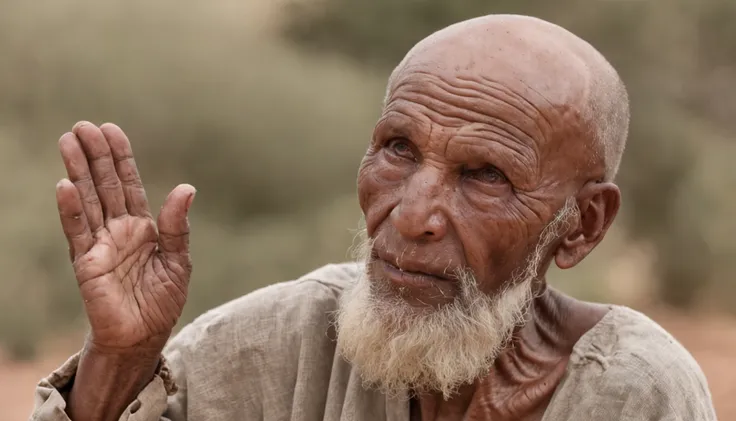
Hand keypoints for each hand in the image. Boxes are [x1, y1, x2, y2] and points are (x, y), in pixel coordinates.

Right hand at [56, 121, 194, 352]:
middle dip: (95, 156)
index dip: (121, 158)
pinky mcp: (86, 264)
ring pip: (87, 200)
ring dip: (77, 171)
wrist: (144, 336)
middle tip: (83, 126)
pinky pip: (77, 232)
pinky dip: (71, 210)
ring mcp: (100, 244)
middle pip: (105, 185)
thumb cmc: (162, 301)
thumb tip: (186, 188)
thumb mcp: (179, 261)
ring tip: (68, 140)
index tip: (112, 130)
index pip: (129, 184)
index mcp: (142, 227)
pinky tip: (64, 186)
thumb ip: (178, 227)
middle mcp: (118, 230)